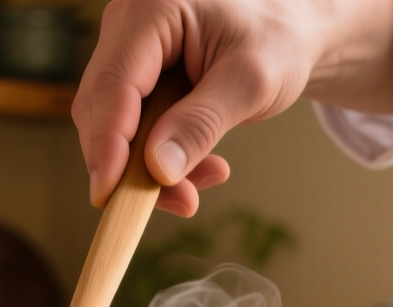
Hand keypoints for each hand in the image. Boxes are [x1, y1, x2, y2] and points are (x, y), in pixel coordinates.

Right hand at [73, 0, 392, 214]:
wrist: (289, 32)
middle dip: (132, 165)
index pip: (114, 85)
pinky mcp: (136, 77)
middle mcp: (128, 26)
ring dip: (149, 167)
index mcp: (153, 11)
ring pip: (113, 125)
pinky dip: (159, 157)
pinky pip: (131, 128)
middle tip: (180, 202)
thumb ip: (202, 124)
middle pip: (103, 109)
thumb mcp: (250, 83)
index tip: (107, 194)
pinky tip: (200, 168)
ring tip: (203, 183)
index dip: (107, 144)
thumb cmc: (277, 41)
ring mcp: (127, 51)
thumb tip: (157, 169)